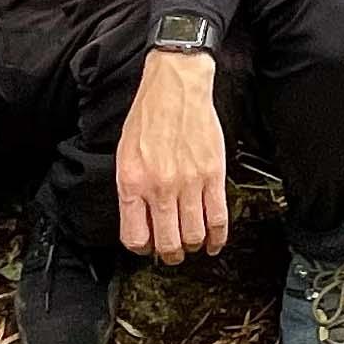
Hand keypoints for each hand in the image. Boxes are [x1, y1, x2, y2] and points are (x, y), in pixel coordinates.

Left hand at [114, 52, 228, 262]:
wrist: (175, 88)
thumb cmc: (149, 116)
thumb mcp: (125, 155)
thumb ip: (131, 191)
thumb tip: (141, 220)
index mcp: (133, 183)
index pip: (136, 237)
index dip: (142, 249)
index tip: (147, 246)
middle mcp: (161, 188)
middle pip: (168, 244)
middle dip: (170, 255)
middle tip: (172, 253)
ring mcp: (189, 184)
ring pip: (194, 236)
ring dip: (193, 246)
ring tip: (192, 243)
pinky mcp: (213, 176)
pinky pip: (218, 219)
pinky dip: (218, 237)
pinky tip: (214, 242)